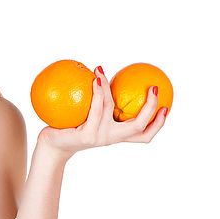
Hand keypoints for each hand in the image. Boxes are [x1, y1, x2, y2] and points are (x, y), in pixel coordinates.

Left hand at [36, 65, 167, 158]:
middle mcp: (111, 138)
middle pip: (139, 127)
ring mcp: (99, 137)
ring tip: (101, 72)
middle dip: (149, 108)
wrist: (53, 145)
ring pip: (111, 109)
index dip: (158, 124)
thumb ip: (102, 104)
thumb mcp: (90, 117)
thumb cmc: (71, 129)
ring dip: (106, 88)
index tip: (166, 106)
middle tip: (154, 89)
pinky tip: (96, 79)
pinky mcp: (86, 135)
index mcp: (116, 135)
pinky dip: (98, 92)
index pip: (143, 135)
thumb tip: (108, 77)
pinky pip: (95, 109)